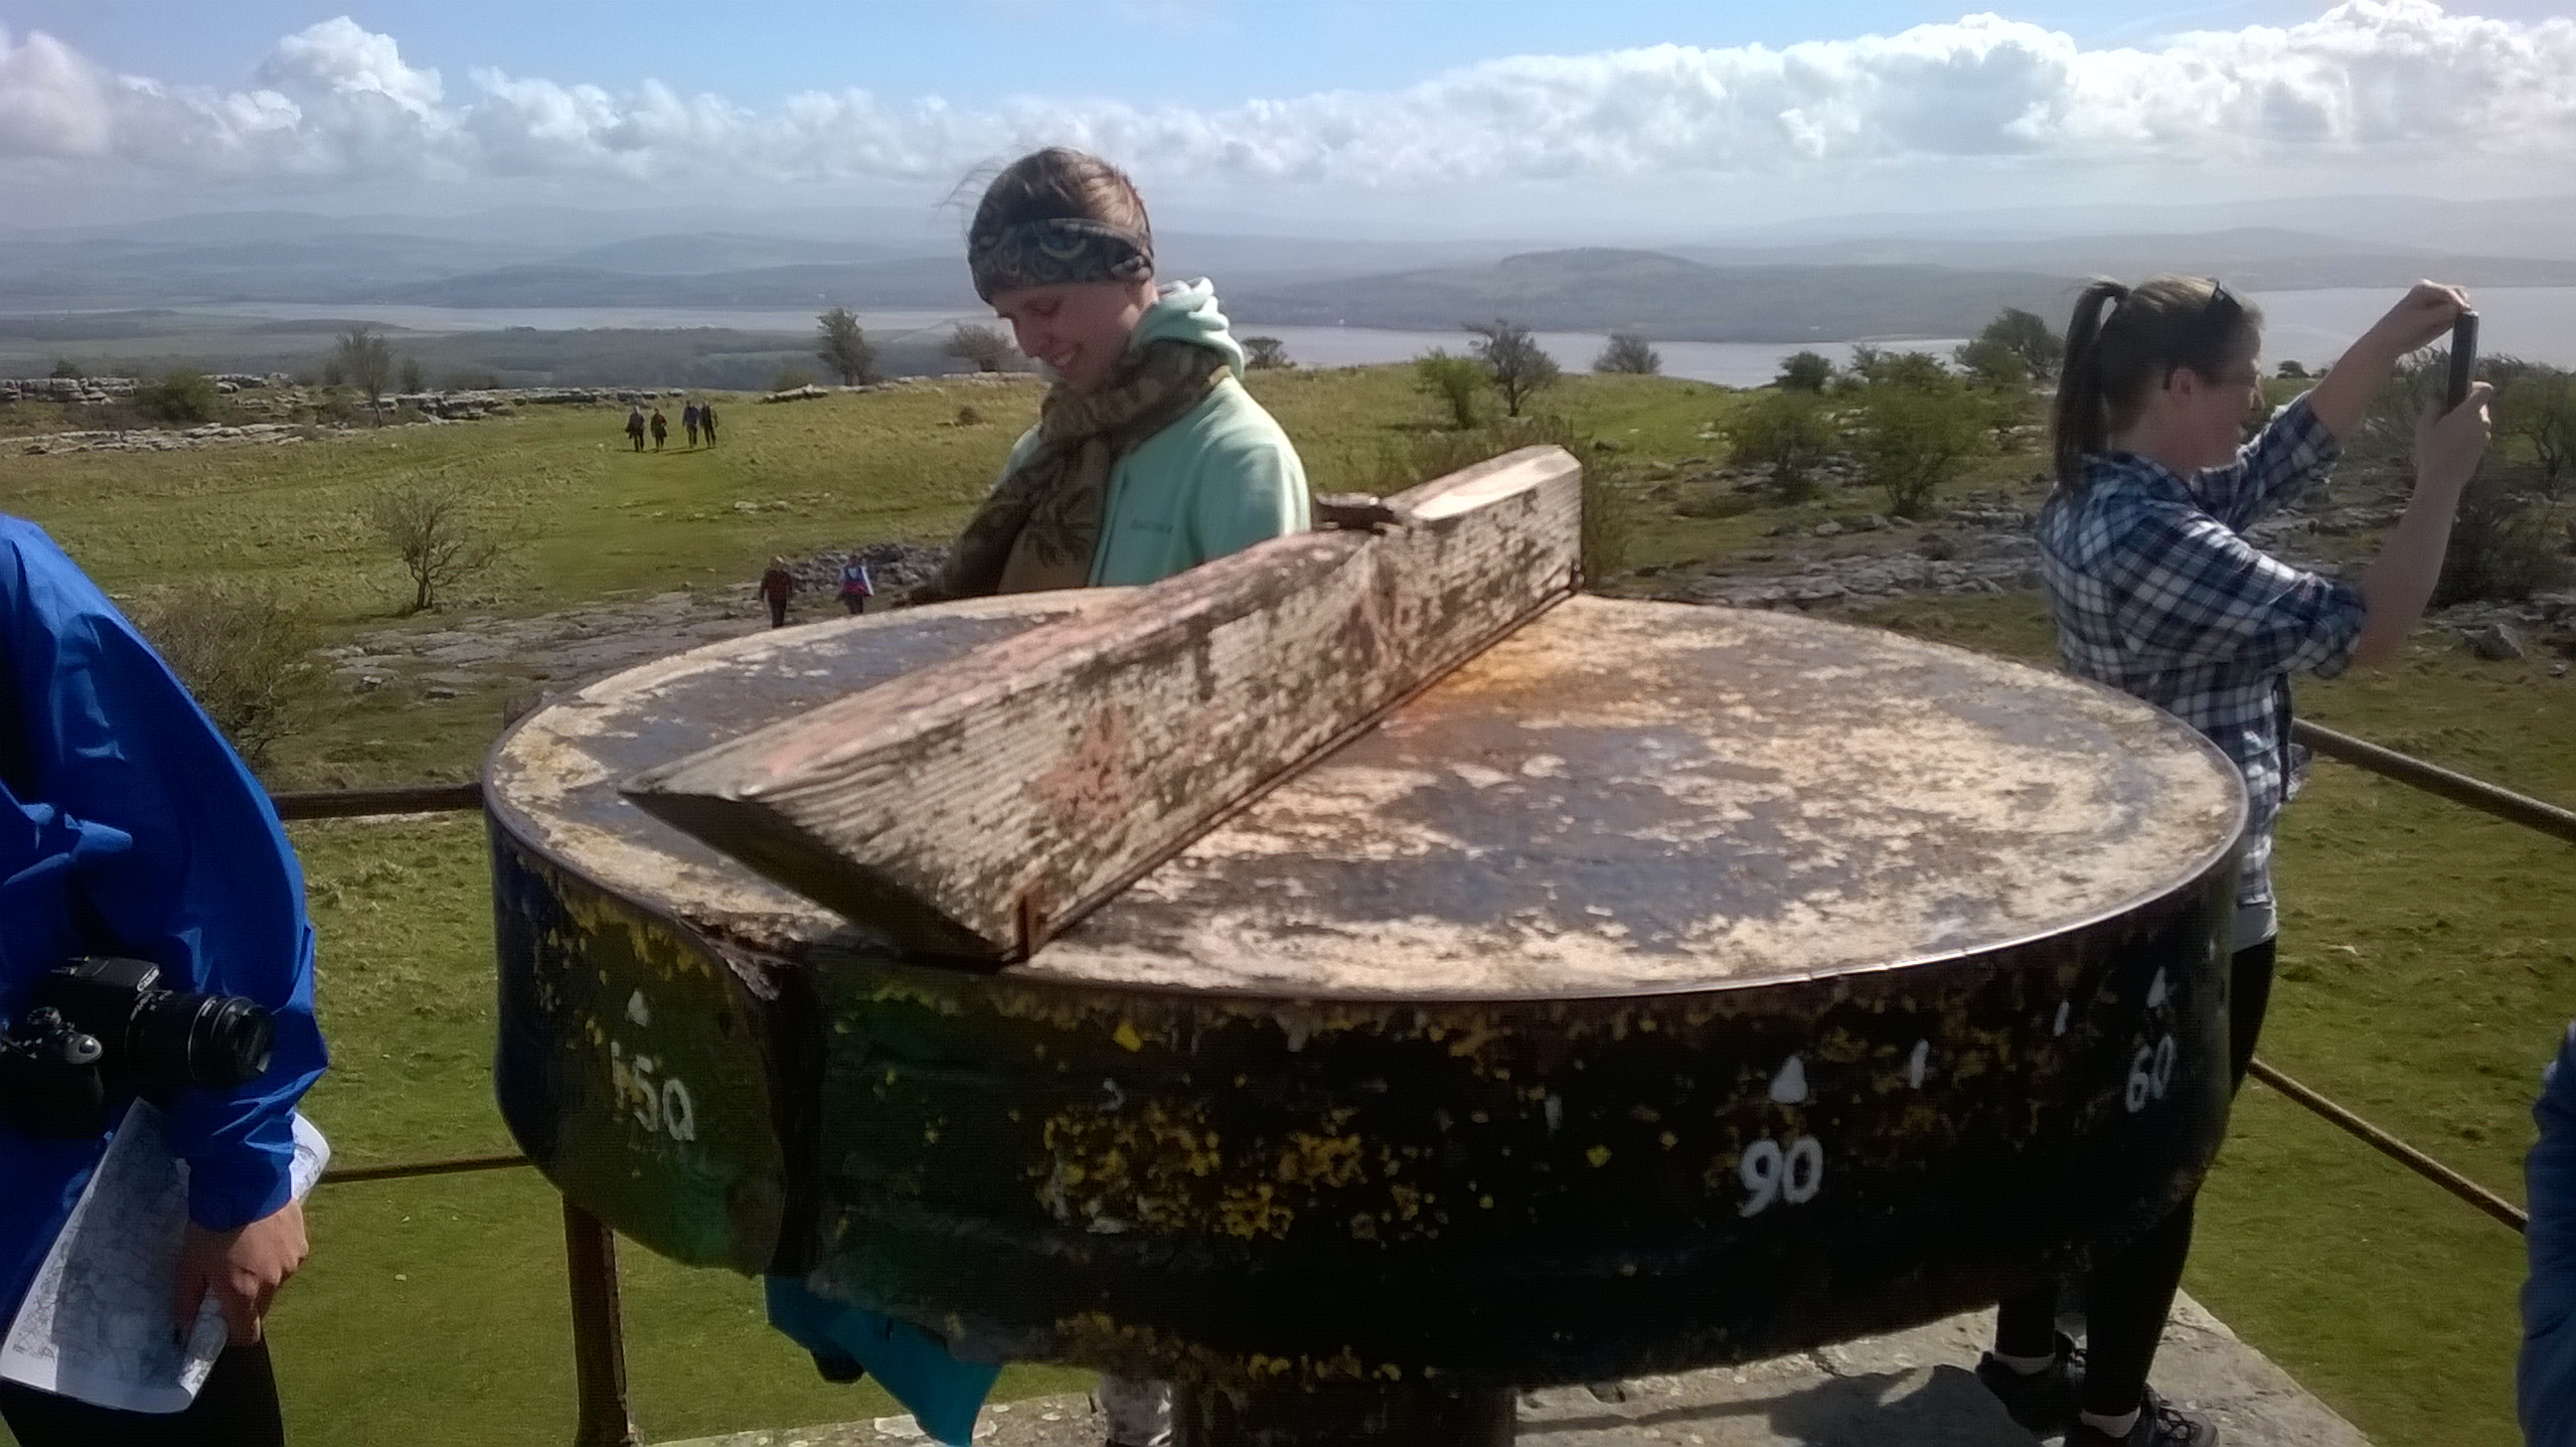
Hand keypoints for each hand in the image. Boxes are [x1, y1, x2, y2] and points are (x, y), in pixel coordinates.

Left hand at [172, 1199, 306, 1344]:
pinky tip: (262, 1233)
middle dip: (245, 1300)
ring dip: (262, 1274)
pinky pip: (287, 1259)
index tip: (220, 1319)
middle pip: (261, 1307)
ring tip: (246, 1247)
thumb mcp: (188, 1265)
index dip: (232, 1333)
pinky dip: (275, 1254)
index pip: (247, 1335)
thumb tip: (184, 1331)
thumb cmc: (211, 1225)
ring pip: (275, 1281)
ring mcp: (293, 1262)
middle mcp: (275, 1283)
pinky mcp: (303, 1241)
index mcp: (244, 1294)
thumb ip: (186, 1302)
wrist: (243, 1181)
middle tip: (228, 1275)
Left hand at [2364, 281, 2472, 357]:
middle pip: (2459, 293)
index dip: (2458, 302)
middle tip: (2458, 318)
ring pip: (2460, 304)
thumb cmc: (2400, 328)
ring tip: (2445, 325)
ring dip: (2459, 313)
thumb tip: (2460, 308)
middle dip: (2462, 305)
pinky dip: (2456, 321)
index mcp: (2425, 288)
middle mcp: (2434, 291)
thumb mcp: (2420, 320)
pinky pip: (2456, 316)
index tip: (2462, 312)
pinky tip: (2444, 328)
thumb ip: (2441, 313)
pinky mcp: (2443, 314)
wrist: (2389, 341)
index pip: (2450, 291)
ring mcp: (2439, 302)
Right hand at [2414, 381, 2493, 495]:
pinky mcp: (2483, 449)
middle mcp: (2482, 423)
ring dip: (2467, 423)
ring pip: (2478, 421)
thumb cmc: (2431, 452)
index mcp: (2468, 413)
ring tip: (2446, 435)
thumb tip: (2437, 397)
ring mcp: (2484, 437)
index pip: (2485, 390)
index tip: (2463, 390)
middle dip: (2466, 408)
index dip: (2476, 386)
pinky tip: (2451, 447)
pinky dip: (2468, 436)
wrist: (2442, 481)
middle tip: (2446, 417)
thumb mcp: (2424, 426)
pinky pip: (2477, 435)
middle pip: (2480, 406)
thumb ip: (2433, 407)